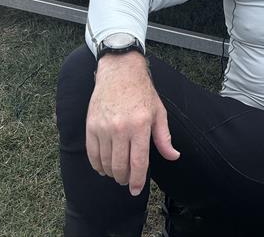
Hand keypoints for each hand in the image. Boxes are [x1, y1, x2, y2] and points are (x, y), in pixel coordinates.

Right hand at [86, 52, 179, 195]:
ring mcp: (103, 128)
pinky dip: (97, 165)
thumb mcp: (159, 112)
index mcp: (140, 126)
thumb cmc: (142, 92)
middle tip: (128, 181)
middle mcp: (120, 129)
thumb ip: (164, 138)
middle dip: (124, 179)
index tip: (136, 190)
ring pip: (105, 162)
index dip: (138, 180)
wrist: (119, 72)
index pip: (138, 162)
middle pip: (120, 166)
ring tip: (118, 174)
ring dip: (111, 173)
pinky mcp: (90, 126)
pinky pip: (92, 154)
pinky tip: (103, 167)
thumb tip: (173, 156)